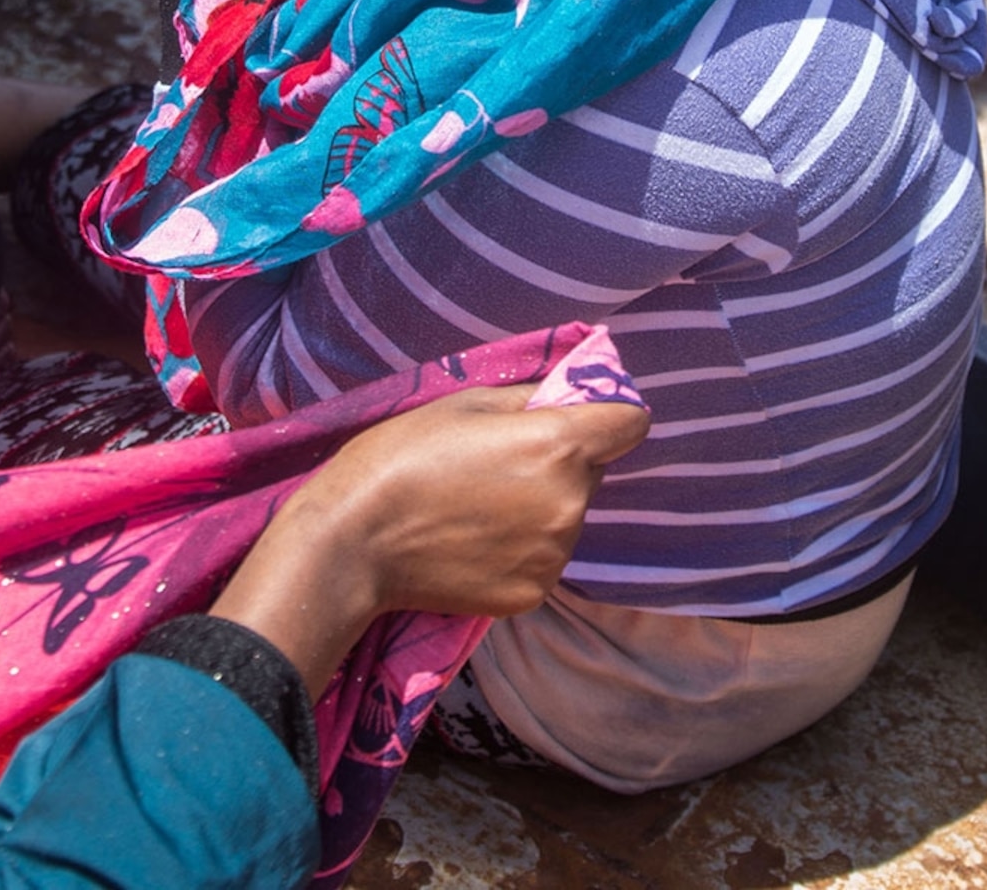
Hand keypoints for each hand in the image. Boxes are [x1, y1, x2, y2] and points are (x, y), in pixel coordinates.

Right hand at [211, 382, 649, 692]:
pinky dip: (519, 549)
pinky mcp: (534, 593)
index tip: (580, 417)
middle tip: (499, 464)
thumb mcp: (462, 404)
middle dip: (561, 462)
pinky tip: (472, 543)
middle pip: (592, 472)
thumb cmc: (401, 456)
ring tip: (478, 508)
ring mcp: (554, 555)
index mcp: (558, 446)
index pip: (631, 422)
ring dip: (540, 507)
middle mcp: (571, 504)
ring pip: (567, 517)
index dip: (609, 413)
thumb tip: (569, 393)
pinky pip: (543, 558)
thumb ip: (530, 397)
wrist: (356, 543)